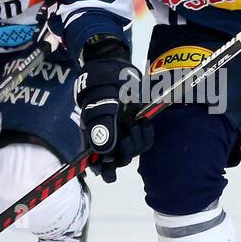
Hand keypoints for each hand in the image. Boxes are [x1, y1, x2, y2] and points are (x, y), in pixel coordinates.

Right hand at [74, 40, 153, 182]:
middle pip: (117, 159)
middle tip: (129, 131)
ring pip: (132, 152)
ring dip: (137, 141)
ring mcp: (122, 132)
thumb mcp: (102, 104)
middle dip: (126, 151)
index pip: (96, 161)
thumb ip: (102, 127)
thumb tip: (105, 152)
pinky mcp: (136, 127)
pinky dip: (147, 135)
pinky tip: (144, 123)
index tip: (110, 174)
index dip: (103, 169)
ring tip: (136, 124)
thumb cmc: (104, 84)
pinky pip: (144, 142)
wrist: (117, 67)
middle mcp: (108, 137)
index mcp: (93, 135)